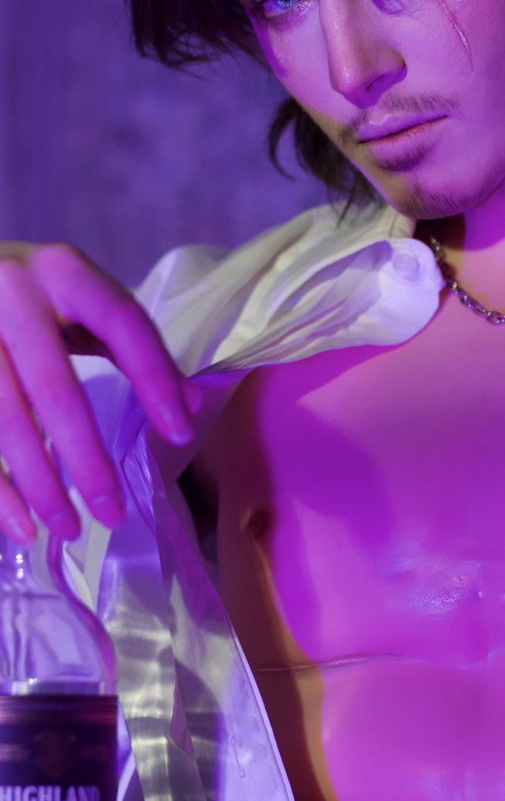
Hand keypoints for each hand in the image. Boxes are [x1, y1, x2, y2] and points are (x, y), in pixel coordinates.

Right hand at [0, 242, 199, 544]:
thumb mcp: (80, 298)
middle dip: (86, 459)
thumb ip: (130, 344)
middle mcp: (12, 292)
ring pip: (6, 420)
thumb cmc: (31, 294)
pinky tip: (20, 526)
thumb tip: (190, 404)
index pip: (123, 325)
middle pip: (55, 390)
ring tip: (68, 529)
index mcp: (64, 271)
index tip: (180, 434)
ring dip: (38, 484)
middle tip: (113, 514)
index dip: (154, 378)